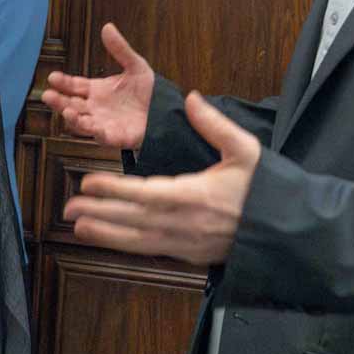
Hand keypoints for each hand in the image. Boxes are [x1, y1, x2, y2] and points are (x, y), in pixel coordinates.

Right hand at [42, 23, 154, 149]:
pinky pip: (102, 136)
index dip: (63, 83)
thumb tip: (107, 26)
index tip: (52, 77)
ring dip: (72, 118)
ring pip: (81, 123)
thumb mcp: (135, 65)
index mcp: (97, 91)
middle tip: (47, 95)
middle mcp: (96, 108)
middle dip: (58, 101)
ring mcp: (103, 123)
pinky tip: (91, 125)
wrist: (166, 111)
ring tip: (66, 110)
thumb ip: (120, 49)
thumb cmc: (148, 91)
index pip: (74, 86)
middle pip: (71, 105)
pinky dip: (95, 132)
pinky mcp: (115, 137)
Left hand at [62, 92, 260, 264]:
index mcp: (195, 195)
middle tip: (70, 206)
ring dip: (106, 234)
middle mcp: (185, 223)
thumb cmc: (264, 189)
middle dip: (100, 212)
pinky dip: (126, 246)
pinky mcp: (187, 255)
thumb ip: (214, 125)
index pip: (145, 192)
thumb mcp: (245, 151)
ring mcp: (185, 244)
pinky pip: (150, 251)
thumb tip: (192, 98)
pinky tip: (107, 238)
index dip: (114, 189)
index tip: (88, 181)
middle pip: (134, 219)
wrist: (283, 232)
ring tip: (78, 225)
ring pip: (138, 241)